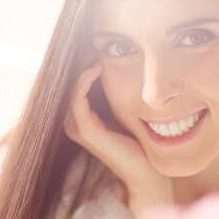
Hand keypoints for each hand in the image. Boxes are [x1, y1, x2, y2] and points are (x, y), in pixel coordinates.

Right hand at [64, 61, 173, 215]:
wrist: (148, 174)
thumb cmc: (141, 146)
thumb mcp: (126, 114)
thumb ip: (117, 96)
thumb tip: (122, 70)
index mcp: (82, 121)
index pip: (74, 86)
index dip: (83, 65)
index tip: (98, 48)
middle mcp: (74, 125)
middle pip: (69, 85)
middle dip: (80, 63)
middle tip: (94, 44)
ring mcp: (78, 129)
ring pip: (71, 89)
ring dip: (81, 68)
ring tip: (96, 52)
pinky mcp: (87, 131)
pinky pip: (77, 98)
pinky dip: (84, 80)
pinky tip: (97, 66)